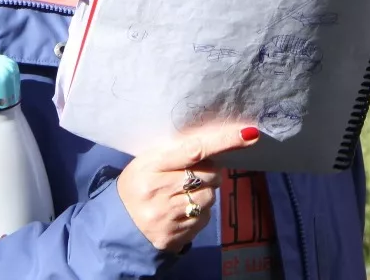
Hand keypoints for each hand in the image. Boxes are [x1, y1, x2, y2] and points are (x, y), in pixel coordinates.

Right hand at [117, 125, 257, 252]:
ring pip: (210, 197)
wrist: (120, 225)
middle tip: (192, 174)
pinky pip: (204, 218)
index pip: (194, 150)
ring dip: (205, 193)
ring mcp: (169, 216)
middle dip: (210, 172)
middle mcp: (160, 191)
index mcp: (152, 166)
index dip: (224, 141)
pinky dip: (199, 213)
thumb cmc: (139, 184)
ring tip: (183, 194)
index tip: (249, 133)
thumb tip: (218, 141)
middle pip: (210, 175)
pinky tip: (181, 211)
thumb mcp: (148, 161)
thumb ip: (177, 152)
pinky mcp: (176, 236)